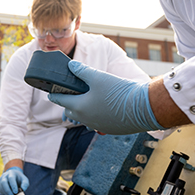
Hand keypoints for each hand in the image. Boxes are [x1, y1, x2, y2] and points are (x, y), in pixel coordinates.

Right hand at [0, 166, 29, 194]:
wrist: (13, 177)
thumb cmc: (19, 179)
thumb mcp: (24, 179)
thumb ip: (25, 184)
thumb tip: (23, 189)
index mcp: (11, 173)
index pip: (11, 178)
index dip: (13, 185)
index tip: (16, 192)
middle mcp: (5, 176)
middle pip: (4, 183)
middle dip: (8, 191)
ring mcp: (1, 181)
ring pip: (2, 188)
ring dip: (7, 194)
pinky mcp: (0, 186)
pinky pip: (1, 191)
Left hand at [48, 61, 163, 134]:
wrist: (143, 108)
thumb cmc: (119, 92)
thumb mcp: (98, 77)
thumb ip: (81, 71)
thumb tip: (71, 65)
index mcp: (79, 107)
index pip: (60, 100)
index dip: (54, 94)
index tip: (50, 92)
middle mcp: (86, 119)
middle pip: (71, 110)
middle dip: (68, 102)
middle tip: (70, 93)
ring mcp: (97, 126)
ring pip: (83, 117)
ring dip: (82, 109)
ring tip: (86, 98)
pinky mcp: (109, 128)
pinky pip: (96, 121)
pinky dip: (95, 114)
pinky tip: (102, 106)